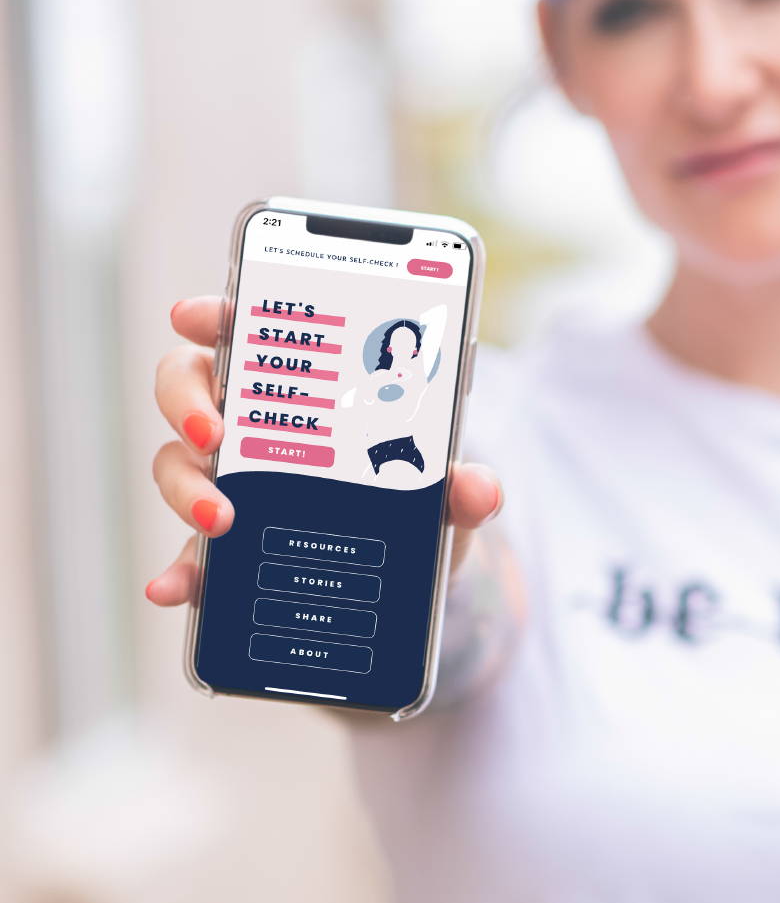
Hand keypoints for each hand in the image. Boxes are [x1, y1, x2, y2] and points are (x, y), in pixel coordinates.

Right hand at [147, 296, 502, 605]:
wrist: (411, 578)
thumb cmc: (421, 507)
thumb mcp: (447, 492)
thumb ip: (466, 486)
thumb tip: (480, 488)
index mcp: (307, 389)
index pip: (247, 332)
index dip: (214, 314)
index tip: (196, 315)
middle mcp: (257, 426)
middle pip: (190, 387)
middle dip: (189, 402)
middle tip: (218, 433)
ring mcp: (234, 483)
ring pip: (178, 463)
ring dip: (186, 487)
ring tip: (220, 519)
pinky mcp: (229, 548)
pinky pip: (190, 555)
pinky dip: (178, 571)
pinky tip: (177, 589)